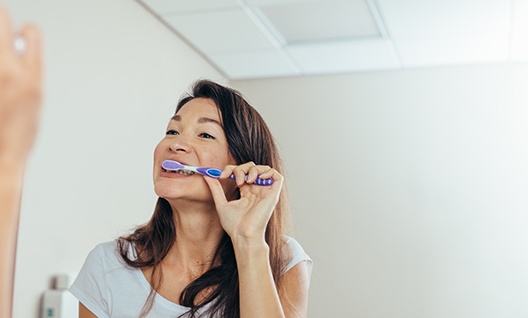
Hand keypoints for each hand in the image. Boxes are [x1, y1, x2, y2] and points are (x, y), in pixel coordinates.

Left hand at [0, 7, 41, 163]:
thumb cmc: (16, 135)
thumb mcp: (34, 99)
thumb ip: (27, 70)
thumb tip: (18, 51)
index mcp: (31, 75)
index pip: (29, 31)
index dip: (23, 33)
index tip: (17, 39)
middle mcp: (7, 69)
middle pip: (0, 17)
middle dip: (1, 25)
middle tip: (2, 41)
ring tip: (0, 73)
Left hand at [203, 162, 283, 243]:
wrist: (243, 235)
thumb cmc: (234, 225)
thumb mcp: (221, 203)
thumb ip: (216, 189)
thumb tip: (207, 176)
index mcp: (246, 192)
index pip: (241, 172)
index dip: (232, 169)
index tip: (222, 175)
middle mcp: (256, 190)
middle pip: (252, 168)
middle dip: (241, 169)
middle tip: (235, 179)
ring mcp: (265, 192)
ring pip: (263, 169)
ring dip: (253, 169)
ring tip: (246, 180)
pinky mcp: (273, 194)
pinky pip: (277, 176)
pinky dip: (268, 172)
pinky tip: (258, 178)